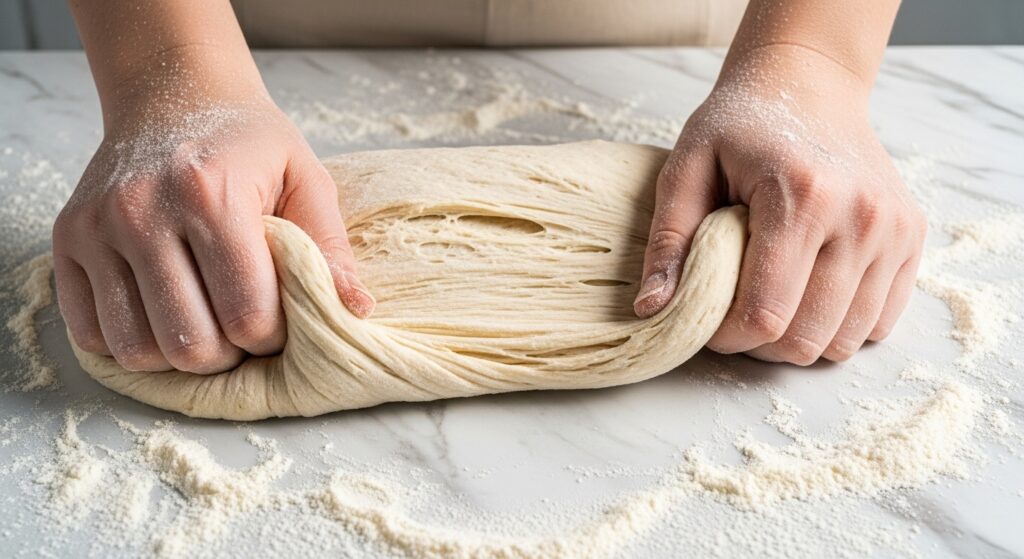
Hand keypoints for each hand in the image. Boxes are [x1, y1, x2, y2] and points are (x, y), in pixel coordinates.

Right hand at [53, 78, 373, 373]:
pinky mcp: (67, 241)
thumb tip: (356, 310)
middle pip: (190, 345)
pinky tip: (163, 315)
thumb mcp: (306, 178)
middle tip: (242, 327)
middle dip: (228, 354)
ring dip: (178, 354)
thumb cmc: (249, 142)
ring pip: (136, 350)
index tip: (279, 319)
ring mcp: (96, 229)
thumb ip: (329, 248)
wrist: (175, 93)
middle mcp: (143, 212)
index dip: (273, 336)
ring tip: (205, 323)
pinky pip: (93, 334)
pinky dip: (131, 342)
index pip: (247, 316)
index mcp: (212, 195)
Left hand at [634, 45, 926, 364]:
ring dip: (799, 339)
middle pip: (806, 340)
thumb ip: (668, 239)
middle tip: (734, 312)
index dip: (725, 337)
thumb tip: (651, 309)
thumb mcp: (686, 166)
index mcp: (803, 197)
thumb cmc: (742, 124)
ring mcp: (895, 231)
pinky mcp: (911, 239)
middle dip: (759, 344)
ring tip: (770, 300)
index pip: (765, 315)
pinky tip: (807, 292)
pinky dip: (838, 325)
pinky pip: (878, 323)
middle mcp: (861, 218)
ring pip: (844, 342)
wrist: (810, 83)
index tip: (704, 318)